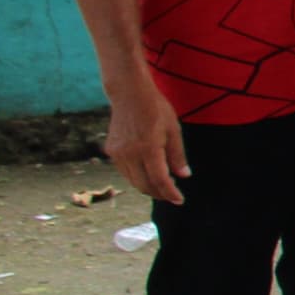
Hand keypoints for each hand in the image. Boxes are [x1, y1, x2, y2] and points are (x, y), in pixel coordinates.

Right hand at [102, 75, 190, 205]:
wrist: (129, 94)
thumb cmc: (156, 109)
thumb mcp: (174, 130)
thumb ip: (177, 155)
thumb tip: (183, 176)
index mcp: (148, 148)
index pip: (159, 179)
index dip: (170, 193)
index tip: (180, 200)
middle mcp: (130, 153)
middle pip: (144, 185)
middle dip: (159, 194)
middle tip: (172, 196)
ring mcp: (118, 153)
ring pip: (133, 180)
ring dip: (148, 187)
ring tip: (162, 188)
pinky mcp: (111, 150)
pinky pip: (125, 171)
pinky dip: (137, 177)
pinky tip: (148, 175)